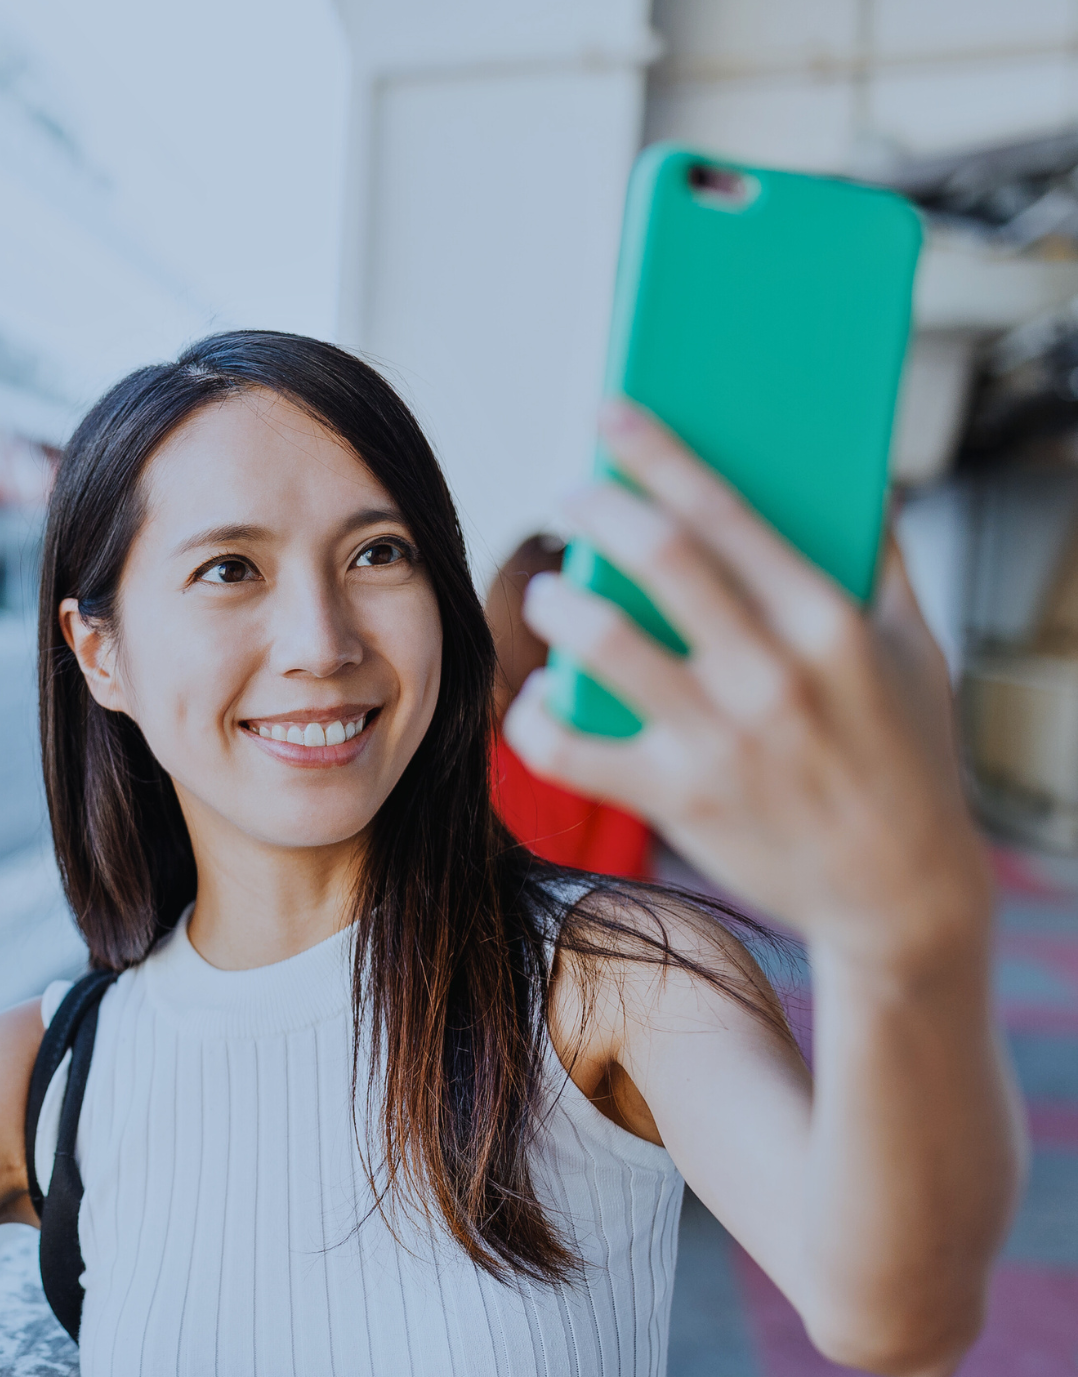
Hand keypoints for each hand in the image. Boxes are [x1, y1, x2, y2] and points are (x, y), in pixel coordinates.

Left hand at [503, 400, 990, 960]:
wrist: (903, 893)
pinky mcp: (676, 797)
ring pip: (599, 642)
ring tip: (550, 595)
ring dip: (556, 605)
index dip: (657, 454)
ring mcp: (719, 739)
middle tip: (570, 498)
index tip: (612, 418)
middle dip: (596, 509)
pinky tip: (537, 698)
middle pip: (657, 557)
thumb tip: (851, 470)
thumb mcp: (913, 648)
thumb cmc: (907, 755)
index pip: (725, 511)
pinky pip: (569, 747)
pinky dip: (536, 718)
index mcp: (827, 621)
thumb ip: (875, 559)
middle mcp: (770, 674)